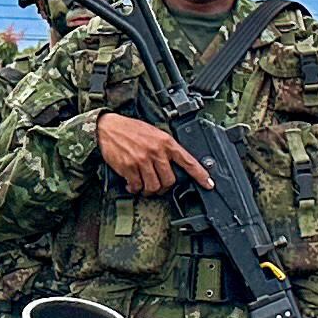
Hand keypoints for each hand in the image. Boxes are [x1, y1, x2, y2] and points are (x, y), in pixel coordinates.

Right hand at [95, 113, 210, 193]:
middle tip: (158, 186)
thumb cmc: (130, 129)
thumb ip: (165, 147)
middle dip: (165, 187)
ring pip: (154, 186)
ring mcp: (142, 160)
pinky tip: (132, 184)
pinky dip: (135, 188)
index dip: (200, 175)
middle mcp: (156, 151)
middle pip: (170, 181)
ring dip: (149, 190)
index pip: (188, 161)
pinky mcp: (129, 167)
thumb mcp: (154, 133)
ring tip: (144, 186)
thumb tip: (173, 164)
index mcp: (166, 142)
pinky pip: (137, 186)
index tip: (209, 184)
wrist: (108, 127)